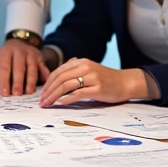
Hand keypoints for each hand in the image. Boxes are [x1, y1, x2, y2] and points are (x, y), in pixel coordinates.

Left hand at [0, 40, 51, 95]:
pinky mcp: (40, 59)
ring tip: (28, 93)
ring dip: (31, 82)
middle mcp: (19, 53)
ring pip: (32, 69)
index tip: (4, 93)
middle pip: (19, 69)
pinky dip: (45, 77)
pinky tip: (44, 87)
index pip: (5, 68)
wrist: (21, 41)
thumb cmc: (6, 55)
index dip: (4, 81)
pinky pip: (44, 69)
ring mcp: (31, 55)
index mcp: (5, 53)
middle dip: (18, 82)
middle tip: (16, 95)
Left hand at [38, 58, 153, 106]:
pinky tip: (60, 103)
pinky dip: (67, 99)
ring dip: (54, 96)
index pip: (58, 71)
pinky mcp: (98, 88)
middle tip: (41, 101)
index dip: (48, 83)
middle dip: (48, 90)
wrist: (126, 83)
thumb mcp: (89, 71)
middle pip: (60, 78)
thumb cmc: (106, 79)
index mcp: (81, 62)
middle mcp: (85, 67)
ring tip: (48, 103)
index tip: (42, 93)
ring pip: (66, 85)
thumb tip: (56, 80)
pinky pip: (78, 93)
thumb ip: (74, 71)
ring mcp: (92, 77)